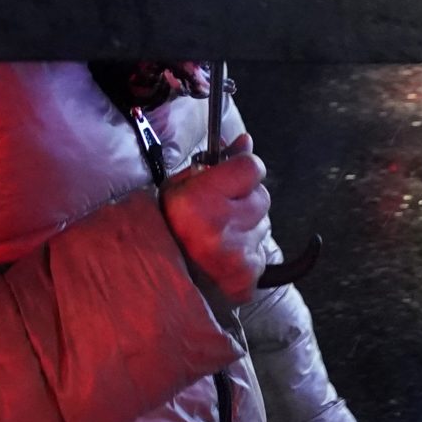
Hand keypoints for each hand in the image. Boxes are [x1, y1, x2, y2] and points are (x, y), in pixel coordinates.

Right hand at [161, 129, 270, 307]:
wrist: (157, 279)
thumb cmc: (164, 229)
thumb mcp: (177, 187)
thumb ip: (215, 162)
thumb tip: (245, 142)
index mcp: (199, 201)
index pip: (252, 167)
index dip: (243, 169)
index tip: (231, 176)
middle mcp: (221, 227)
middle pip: (262, 196)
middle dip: (246, 199)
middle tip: (220, 211)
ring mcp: (236, 256)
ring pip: (264, 225)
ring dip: (248, 226)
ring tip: (219, 235)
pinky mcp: (246, 278)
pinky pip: (261, 255)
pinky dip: (248, 253)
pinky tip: (224, 256)